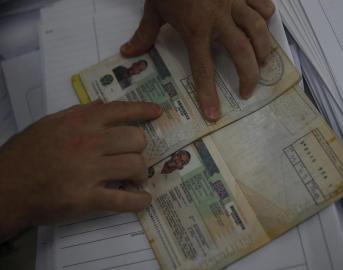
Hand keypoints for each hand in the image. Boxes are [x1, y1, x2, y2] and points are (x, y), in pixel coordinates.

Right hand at [0, 101, 161, 236]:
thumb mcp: (50, 123)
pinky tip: (144, 199)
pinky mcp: (87, 198)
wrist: (6, 186)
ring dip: (140, 173)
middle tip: (133, 156)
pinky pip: (124, 199)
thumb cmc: (27, 153)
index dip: (144, 110)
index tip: (157, 112)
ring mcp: (89, 171)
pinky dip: (139, 200)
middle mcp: (89, 142)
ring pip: (135, 166)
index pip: (122, 110)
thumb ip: (79, 113)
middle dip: (139, 148)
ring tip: (135, 177)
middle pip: (136, 139)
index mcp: (81, 122)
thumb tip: (102, 105)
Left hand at [121, 0, 274, 120]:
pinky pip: (263, 4)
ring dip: (263, 51)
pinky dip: (266, 16)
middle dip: (248, 76)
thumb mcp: (153, 9)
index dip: (208, 94)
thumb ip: (144, 34)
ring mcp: (234, 3)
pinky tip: (263, 26)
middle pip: (241, 53)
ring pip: (258, 31)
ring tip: (262, 64)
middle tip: (247, 91)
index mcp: (195, 29)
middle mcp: (219, 20)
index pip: (203, 68)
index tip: (214, 114)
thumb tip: (128, 53)